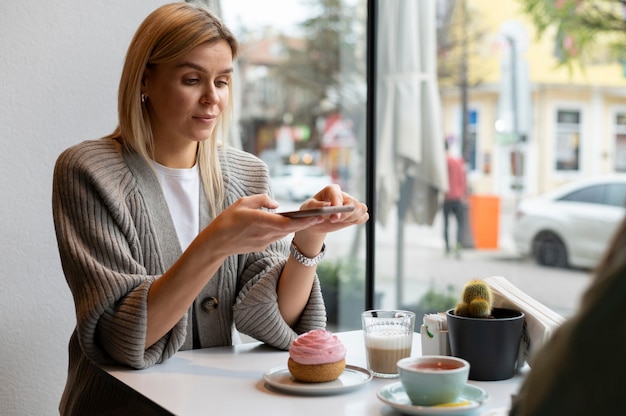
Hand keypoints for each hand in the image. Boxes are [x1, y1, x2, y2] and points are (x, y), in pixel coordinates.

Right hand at [197, 194, 324, 256]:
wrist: (216, 243)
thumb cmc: (227, 220)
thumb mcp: (242, 202)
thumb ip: (262, 199)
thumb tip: (277, 204)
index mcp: (258, 220)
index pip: (286, 224)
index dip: (303, 221)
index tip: (317, 215)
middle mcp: (263, 233)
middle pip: (291, 229)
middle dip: (308, 223)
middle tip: (325, 215)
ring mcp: (263, 242)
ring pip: (285, 233)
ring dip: (298, 226)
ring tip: (314, 216)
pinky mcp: (262, 246)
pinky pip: (277, 236)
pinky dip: (285, 229)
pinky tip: (293, 223)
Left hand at [295, 184, 368, 236]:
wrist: (316, 221)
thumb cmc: (311, 211)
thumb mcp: (308, 208)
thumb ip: (316, 206)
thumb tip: (328, 206)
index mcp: (332, 190)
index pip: (337, 195)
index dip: (337, 205)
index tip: (334, 217)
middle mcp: (344, 195)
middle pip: (353, 203)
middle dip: (345, 214)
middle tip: (334, 220)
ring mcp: (351, 203)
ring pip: (361, 209)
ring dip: (351, 218)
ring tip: (339, 221)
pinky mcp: (356, 213)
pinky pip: (364, 216)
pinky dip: (357, 220)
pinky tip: (347, 222)